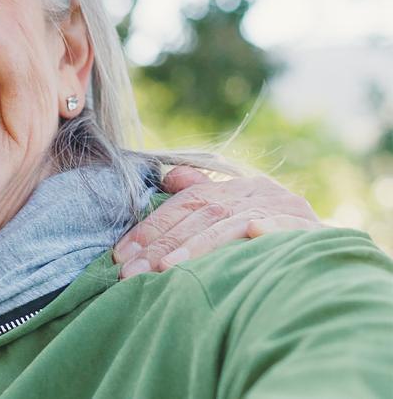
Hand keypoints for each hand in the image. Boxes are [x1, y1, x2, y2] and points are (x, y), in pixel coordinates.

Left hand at [112, 166, 321, 278]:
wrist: (329, 254)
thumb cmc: (270, 235)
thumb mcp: (234, 212)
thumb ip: (200, 193)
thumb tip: (167, 177)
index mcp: (235, 186)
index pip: (184, 203)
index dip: (150, 227)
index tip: (120, 254)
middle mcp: (257, 191)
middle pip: (200, 213)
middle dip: (160, 243)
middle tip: (129, 271)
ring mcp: (283, 208)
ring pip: (229, 224)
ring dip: (195, 246)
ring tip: (164, 269)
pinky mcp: (308, 228)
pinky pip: (284, 226)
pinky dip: (267, 229)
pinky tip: (249, 235)